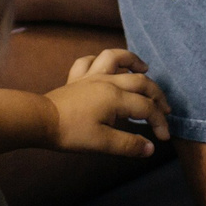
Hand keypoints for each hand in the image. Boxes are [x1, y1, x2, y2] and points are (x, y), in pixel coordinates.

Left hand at [44, 49, 171, 157]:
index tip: (164, 137)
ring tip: (144, 69)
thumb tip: (151, 148)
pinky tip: (106, 67)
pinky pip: (89, 61)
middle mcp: (107, 81)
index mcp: (116, 97)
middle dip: (157, 95)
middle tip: (165, 109)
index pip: (146, 108)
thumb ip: (129, 145)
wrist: (40, 121)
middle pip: (140, 82)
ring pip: (115, 58)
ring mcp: (90, 76)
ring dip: (132, 60)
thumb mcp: (102, 144)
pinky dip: (100, 61)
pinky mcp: (76, 78)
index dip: (159, 122)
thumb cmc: (71, 132)